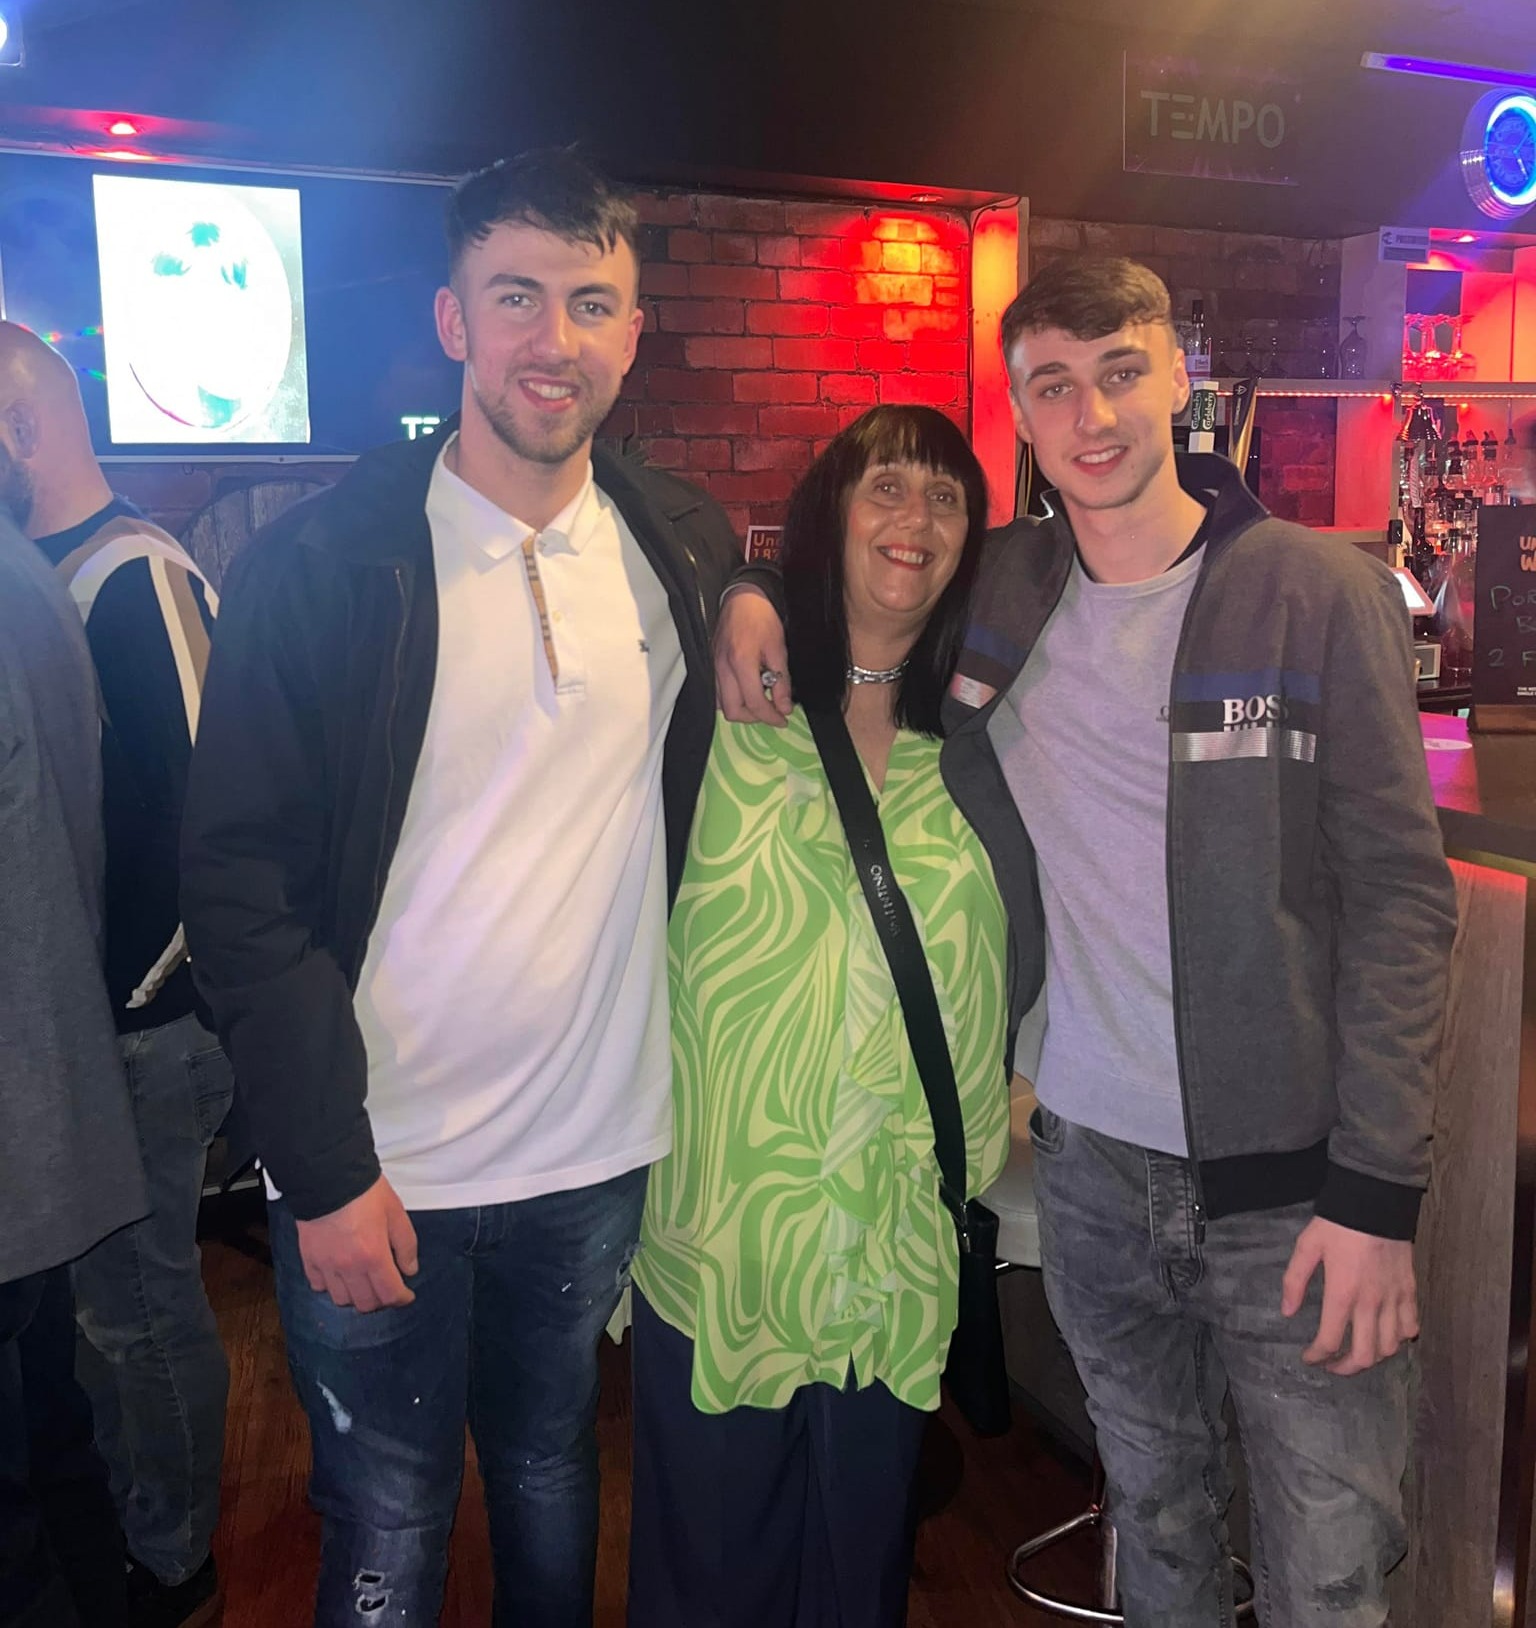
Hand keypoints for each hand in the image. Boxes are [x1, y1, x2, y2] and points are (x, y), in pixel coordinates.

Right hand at [295, 1175, 418, 1312]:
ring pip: (341, 1299)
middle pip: (365, 1303)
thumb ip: (406, 1245)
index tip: (406, 1296)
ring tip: (363, 1284)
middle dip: (380, 1300)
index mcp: (374, 1256)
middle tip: (386, 1288)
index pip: (389, 1294)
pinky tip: (338, 1276)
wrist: (329, 1177)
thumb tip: (409, 1270)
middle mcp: (349, 1267)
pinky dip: (330, 1286)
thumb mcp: (396, 1214)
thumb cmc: (365, 1192)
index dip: (402, 1299)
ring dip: (355, 1296)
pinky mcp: (309, 1258)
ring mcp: (326, 1265)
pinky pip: (318, 1286)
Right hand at [715, 585, 791, 724]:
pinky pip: (717, 694)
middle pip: (733, 711)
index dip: (771, 717)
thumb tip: (784, 707)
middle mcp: (722, 669)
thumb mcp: (779, 650)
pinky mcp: (710, 666)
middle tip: (772, 712)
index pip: (754, 702)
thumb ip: (781, 682)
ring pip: (722, 705)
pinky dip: (732, 699)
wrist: (742, 599)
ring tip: (760, 702)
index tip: (783, 719)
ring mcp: (713, 668)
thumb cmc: (762, 619)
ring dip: (742, 710)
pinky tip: (746, 692)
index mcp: (741, 662)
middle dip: (754, 718)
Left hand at [1281, 1216, 1418, 1375]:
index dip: (1317, 1356)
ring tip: (1357, 1352)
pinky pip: (1411, 1327)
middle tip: (1332, 1365)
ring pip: (1390, 1347)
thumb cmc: (1337, 1224)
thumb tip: (1287, 1312)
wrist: (1375, 1202)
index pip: (1330, 1340)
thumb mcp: (1307, 1246)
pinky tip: (1387, 1335)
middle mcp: (1371, 1303)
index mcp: (1342, 1293)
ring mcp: (1394, 1299)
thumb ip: (1294, 1281)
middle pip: (1364, 1355)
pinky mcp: (1410, 1291)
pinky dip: (1400, 1338)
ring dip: (1373, 1357)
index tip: (1309, 1358)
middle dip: (1345, 1368)